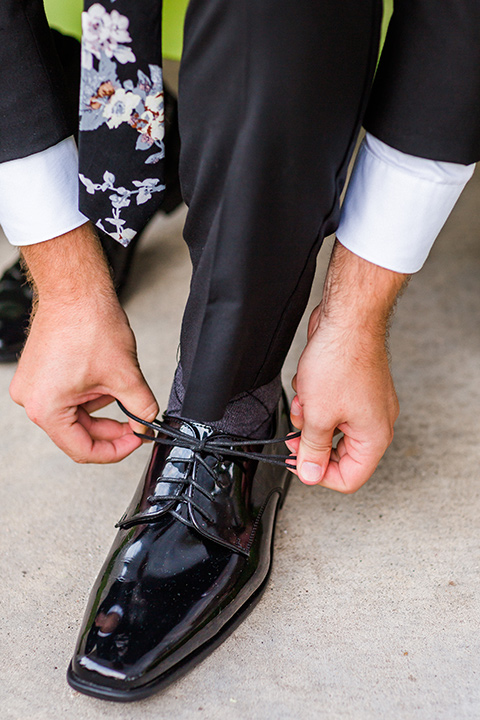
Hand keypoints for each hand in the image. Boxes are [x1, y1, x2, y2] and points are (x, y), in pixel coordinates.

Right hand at [10, 293, 157, 462]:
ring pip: (75, 415)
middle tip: (137, 423)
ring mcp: (33, 386)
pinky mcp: (39, 373)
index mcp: (46, 408)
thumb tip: (147, 426)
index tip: (136, 440)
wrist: (76, 289)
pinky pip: (68, 397)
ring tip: (119, 386)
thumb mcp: (125, 375)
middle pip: (78, 433)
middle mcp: (32, 400)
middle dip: (111, 428)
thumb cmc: (88, 322)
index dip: (115, 450)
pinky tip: (105, 378)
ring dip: (102, 408)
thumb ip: (141, 409)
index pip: (83, 449)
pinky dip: (90, 394)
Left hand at [285, 240, 406, 492]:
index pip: (349, 478)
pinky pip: (331, 408)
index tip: (298, 462)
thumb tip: (309, 474)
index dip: (319, 475)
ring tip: (304, 399)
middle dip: (311, 441)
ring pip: (331, 429)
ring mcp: (367, 405)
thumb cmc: (341, 361)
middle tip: (295, 431)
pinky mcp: (355, 389)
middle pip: (339, 454)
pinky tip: (308, 384)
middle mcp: (376, 423)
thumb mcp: (318, 415)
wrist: (347, 320)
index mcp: (374, 437)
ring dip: (310, 418)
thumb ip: (313, 450)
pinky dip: (315, 401)